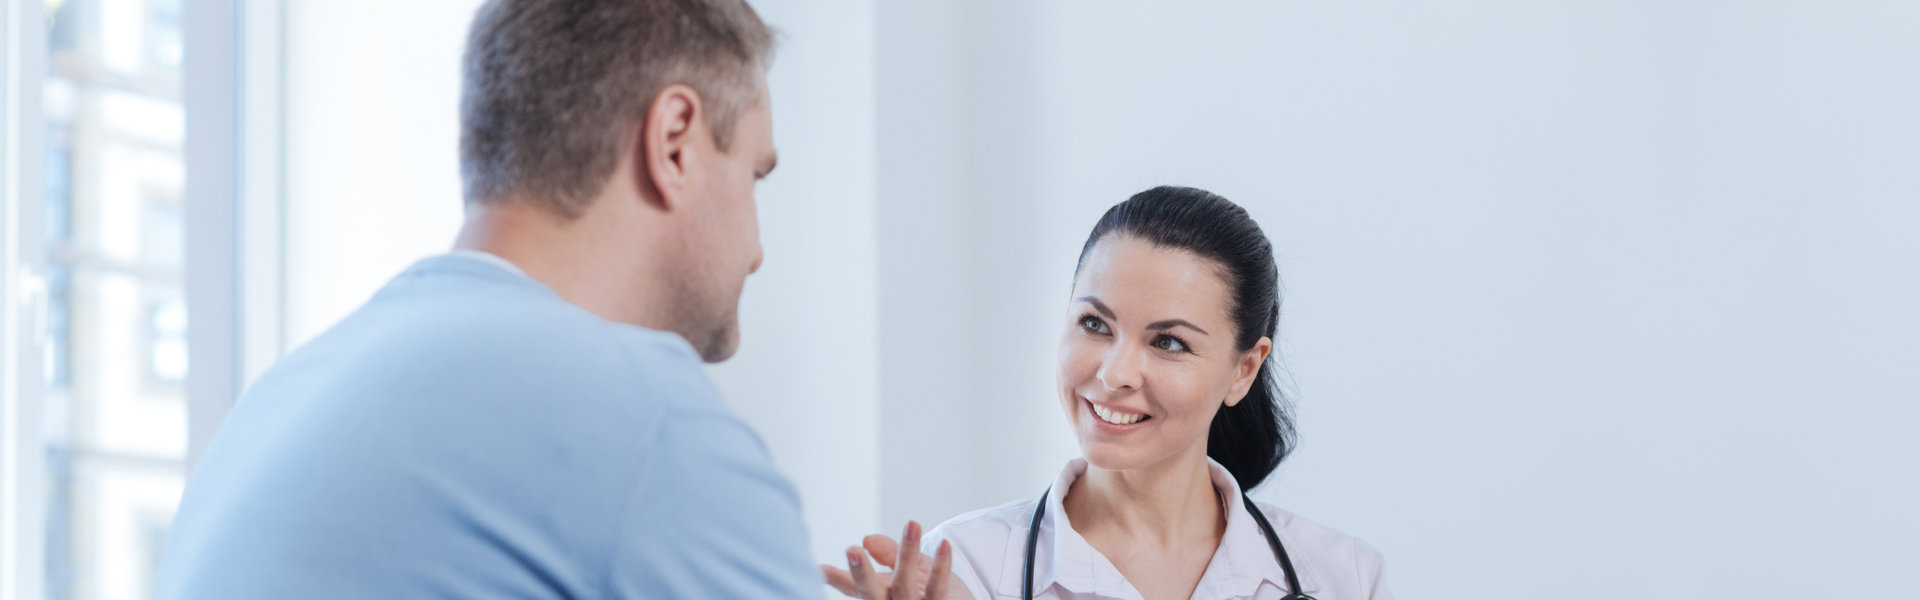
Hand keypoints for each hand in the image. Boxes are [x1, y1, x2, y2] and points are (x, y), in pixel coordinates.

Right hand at [820, 521, 965, 599]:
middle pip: (871, 593)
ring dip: (906, 554)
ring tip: (912, 523)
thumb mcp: (911, 568)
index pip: (855, 588)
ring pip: (904, 585)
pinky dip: (941, 566)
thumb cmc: (931, 592)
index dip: (837, 578)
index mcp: (882, 596)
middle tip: (852, 550)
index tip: (819, 568)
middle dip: (861, 573)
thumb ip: (891, 554)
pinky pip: (938, 589)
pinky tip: (944, 545)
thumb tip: (867, 539)